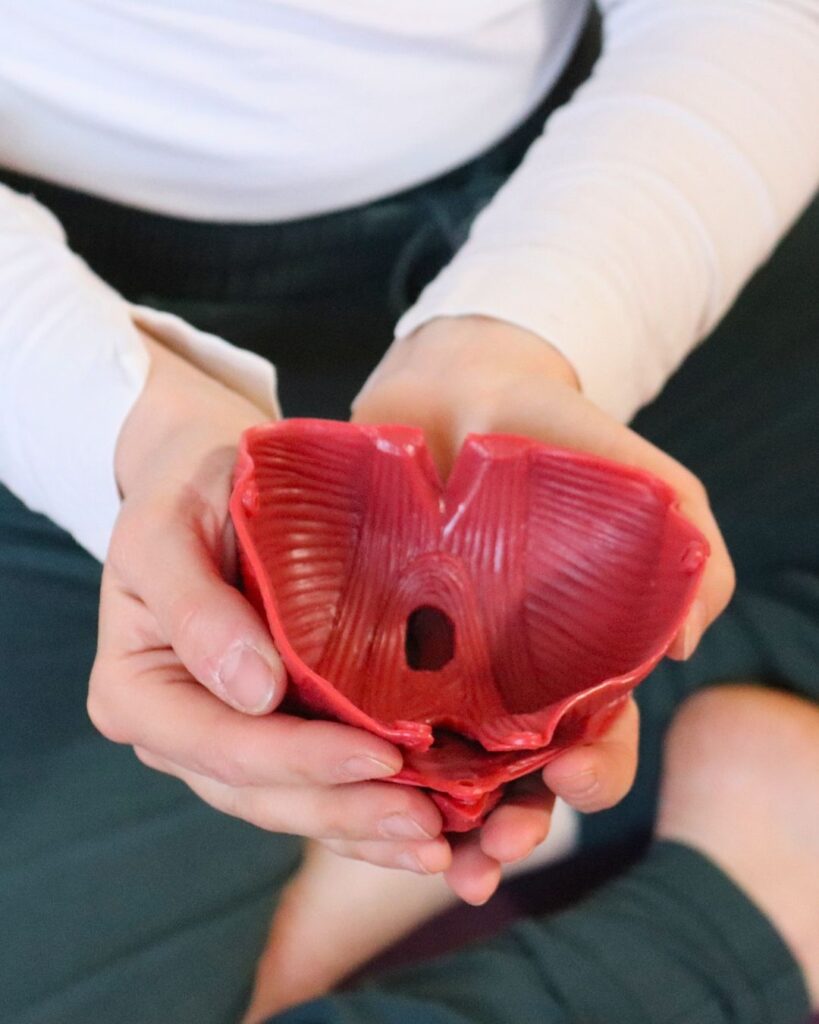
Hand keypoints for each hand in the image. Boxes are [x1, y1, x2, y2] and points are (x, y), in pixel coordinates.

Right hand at [88, 333, 451, 874]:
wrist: (211, 483)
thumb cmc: (184, 493)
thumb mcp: (166, 529)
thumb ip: (193, 607)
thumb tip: (253, 692)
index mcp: (138, 693)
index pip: (222, 745)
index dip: (300, 761)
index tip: (379, 757)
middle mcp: (181, 733)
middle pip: (263, 794)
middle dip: (346, 811)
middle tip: (427, 825)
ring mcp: (228, 739)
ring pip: (295, 804)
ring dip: (364, 828)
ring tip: (439, 842)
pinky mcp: (275, 730)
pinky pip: (318, 783)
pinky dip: (367, 808)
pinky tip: (427, 825)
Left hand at [352, 315, 734, 902]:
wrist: (452, 384)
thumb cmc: (547, 426)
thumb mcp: (631, 470)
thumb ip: (683, 532)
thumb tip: (687, 639)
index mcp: (575, 653)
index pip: (598, 737)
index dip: (594, 770)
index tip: (570, 776)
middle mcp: (506, 673)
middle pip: (518, 776)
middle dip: (513, 825)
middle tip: (490, 852)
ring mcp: (436, 662)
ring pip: (443, 766)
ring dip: (440, 821)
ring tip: (426, 853)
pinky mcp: (371, 640)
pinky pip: (369, 712)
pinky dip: (367, 759)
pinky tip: (351, 788)